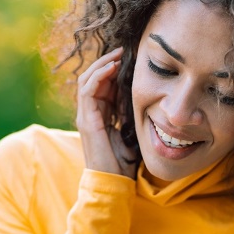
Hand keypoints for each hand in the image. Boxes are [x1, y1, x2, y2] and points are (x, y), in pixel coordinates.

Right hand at [76, 48, 136, 178]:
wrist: (113, 182)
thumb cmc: (123, 164)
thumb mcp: (132, 134)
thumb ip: (132, 118)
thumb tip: (148, 103)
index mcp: (101, 116)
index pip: (102, 86)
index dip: (112, 70)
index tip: (128, 59)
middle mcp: (90, 114)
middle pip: (92, 79)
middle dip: (106, 62)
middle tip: (122, 51)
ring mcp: (86, 116)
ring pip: (87, 81)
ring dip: (101, 65)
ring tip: (116, 55)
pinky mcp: (86, 120)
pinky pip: (87, 90)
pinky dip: (98, 76)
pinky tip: (111, 67)